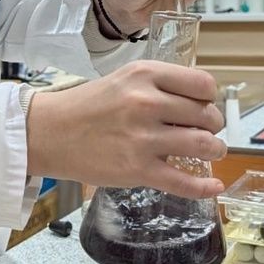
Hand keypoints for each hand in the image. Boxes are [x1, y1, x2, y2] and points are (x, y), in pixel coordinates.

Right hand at [26, 60, 226, 197]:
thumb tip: (197, 100)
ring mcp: (143, 138)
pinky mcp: (138, 170)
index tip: (204, 104)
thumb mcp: (124, 79)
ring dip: (215, 150)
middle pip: (207, 115)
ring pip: (203, 146)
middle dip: (213, 125)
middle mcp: (147, 103)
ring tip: (212, 152)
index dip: (210, 97)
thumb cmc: (86, 106)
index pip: (202, 84)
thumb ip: (159, 85)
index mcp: (145, 75)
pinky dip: (205, 188)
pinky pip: (183, 182)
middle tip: (206, 129)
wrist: (49, 133)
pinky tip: (215, 188)